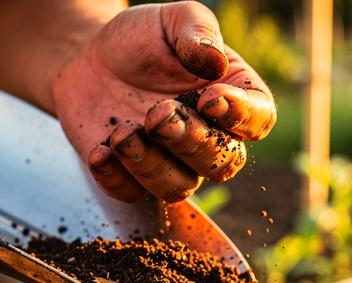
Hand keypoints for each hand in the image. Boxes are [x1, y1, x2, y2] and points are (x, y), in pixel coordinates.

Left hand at [49, 1, 275, 202]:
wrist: (93, 57)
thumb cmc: (143, 38)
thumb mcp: (173, 18)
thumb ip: (197, 30)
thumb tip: (215, 63)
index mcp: (234, 98)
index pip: (259, 120)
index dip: (241, 116)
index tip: (209, 97)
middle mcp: (211, 138)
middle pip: (223, 164)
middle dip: (191, 142)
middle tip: (158, 114)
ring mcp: (173, 163)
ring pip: (179, 188)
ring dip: (152, 165)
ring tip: (122, 132)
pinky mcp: (133, 177)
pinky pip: (132, 194)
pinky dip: (116, 177)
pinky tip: (100, 150)